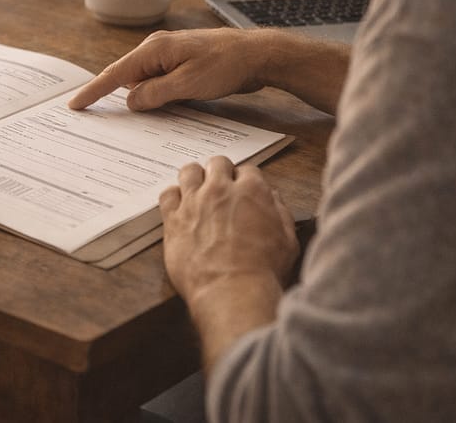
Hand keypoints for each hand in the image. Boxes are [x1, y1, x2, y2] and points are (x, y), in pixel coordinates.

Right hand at [68, 28, 349, 114]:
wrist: (259, 55)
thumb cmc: (226, 65)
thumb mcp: (188, 84)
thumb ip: (155, 93)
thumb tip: (130, 100)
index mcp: (155, 50)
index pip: (115, 73)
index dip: (94, 90)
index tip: (75, 104)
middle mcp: (158, 49)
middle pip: (127, 78)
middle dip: (113, 97)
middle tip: (95, 116)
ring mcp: (170, 57)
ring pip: (144, 83)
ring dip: (141, 99)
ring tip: (131, 117)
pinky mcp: (182, 65)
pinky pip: (159, 83)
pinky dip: (155, 97)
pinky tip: (158, 110)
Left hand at [159, 157, 297, 304]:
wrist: (232, 291)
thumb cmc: (262, 271)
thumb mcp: (288, 241)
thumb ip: (280, 212)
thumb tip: (272, 198)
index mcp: (252, 190)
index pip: (247, 170)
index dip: (245, 181)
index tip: (242, 192)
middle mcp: (220, 190)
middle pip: (217, 163)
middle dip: (220, 173)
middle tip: (220, 189)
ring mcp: (194, 202)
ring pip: (189, 171)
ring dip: (195, 178)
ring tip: (198, 193)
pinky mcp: (173, 219)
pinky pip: (167, 194)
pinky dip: (173, 197)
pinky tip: (179, 207)